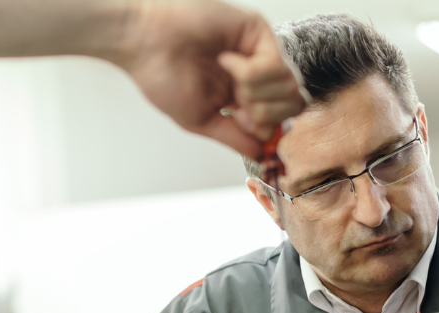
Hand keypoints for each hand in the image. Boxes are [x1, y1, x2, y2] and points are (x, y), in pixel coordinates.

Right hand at [114, 0, 306, 158]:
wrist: (146, 44)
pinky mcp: (257, 31)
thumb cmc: (162, 77)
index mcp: (240, 96)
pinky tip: (226, 61)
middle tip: (238, 108)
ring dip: (257, 94)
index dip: (268, 131)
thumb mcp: (201, 121)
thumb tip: (261, 155)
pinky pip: (276, 66)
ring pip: (289, 88)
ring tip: (230, 82)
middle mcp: (254, 74)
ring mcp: (258, 52)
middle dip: (266, 116)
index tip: (246, 128)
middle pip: (292, 105)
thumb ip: (234, 138)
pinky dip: (250, 72)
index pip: (278, 119)